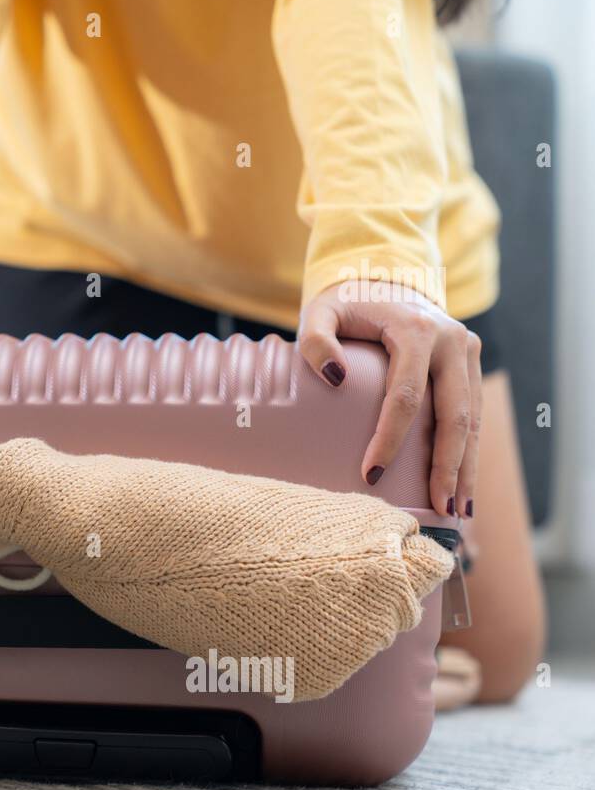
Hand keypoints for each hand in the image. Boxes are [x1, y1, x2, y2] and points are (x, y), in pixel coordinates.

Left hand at [297, 280, 479, 518]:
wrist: (382, 278)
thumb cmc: (345, 303)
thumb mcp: (319, 312)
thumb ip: (315, 340)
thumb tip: (334, 377)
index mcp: (417, 329)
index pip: (406, 395)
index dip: (390, 438)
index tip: (371, 474)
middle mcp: (452, 341)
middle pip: (454, 415)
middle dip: (447, 465)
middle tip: (440, 508)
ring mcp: (467, 353)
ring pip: (473, 420)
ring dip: (466, 467)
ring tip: (459, 511)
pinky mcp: (469, 366)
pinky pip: (473, 415)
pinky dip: (468, 452)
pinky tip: (462, 486)